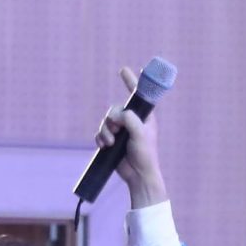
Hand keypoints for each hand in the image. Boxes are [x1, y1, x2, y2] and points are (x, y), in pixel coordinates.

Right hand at [98, 67, 167, 206]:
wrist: (138, 175)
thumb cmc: (145, 155)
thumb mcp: (140, 135)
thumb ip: (130, 120)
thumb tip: (117, 116)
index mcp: (143, 116)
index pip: (137, 94)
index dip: (131, 81)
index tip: (124, 70)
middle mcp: (132, 120)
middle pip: (115, 109)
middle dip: (112, 119)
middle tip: (116, 130)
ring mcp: (122, 130)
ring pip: (106, 121)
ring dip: (105, 131)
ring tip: (110, 143)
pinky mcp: (112, 140)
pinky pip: (101, 133)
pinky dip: (100, 138)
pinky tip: (104, 146)